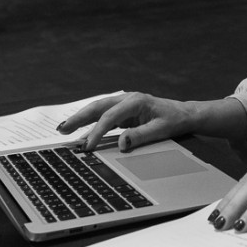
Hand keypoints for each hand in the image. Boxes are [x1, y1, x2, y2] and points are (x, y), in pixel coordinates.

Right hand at [57, 92, 196, 151]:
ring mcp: (124, 103)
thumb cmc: (174, 120)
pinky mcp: (123, 110)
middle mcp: (127, 99)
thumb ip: (140, 136)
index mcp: (136, 101)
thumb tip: (120, 143)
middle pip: (98, 107)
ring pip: (98, 109)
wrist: (184, 113)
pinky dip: (91, 123)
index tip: (88, 147)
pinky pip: (104, 116)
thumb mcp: (161, 130)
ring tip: (64, 129)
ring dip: (81, 118)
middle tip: (62, 130)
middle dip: (79, 118)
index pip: (110, 117)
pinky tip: (81, 131)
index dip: (97, 132)